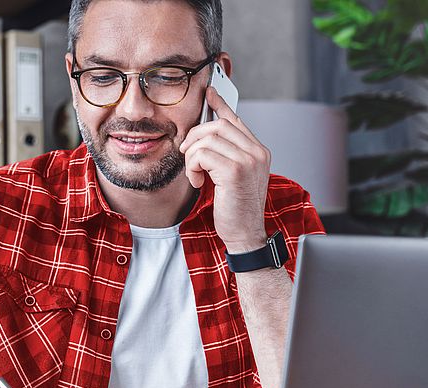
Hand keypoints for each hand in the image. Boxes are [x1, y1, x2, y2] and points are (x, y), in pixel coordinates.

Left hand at [180, 87, 270, 252]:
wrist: (245, 235)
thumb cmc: (237, 210)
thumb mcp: (232, 177)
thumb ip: (225, 155)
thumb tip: (205, 137)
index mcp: (258, 152)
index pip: (236, 120)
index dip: (220, 106)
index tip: (209, 94)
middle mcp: (257, 152)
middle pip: (217, 125)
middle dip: (194, 137)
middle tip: (187, 153)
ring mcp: (249, 160)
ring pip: (207, 138)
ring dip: (192, 157)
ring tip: (195, 174)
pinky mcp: (235, 170)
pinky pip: (202, 154)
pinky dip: (193, 167)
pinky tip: (198, 182)